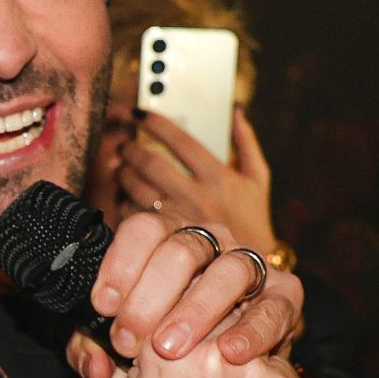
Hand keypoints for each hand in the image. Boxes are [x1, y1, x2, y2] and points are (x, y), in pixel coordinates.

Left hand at [76, 209, 304, 366]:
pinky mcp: (284, 296)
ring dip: (197, 309)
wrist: (223, 377)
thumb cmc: (160, 349)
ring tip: (169, 347)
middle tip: (129, 339)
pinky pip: (274, 306)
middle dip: (150, 295)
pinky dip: (253, 329)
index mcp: (166, 240)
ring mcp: (250, 265)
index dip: (121, 264)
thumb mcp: (120, 346)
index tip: (102, 307)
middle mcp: (210, 243)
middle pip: (182, 249)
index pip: (144, 229)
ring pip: (229, 270)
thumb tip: (93, 366)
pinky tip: (229, 353)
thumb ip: (94, 349)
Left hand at [115, 110, 278, 256]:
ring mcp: (179, 218)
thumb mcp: (258, 179)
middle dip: (132, 149)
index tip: (143, 115)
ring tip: (120, 166)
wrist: (247, 266)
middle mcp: (196, 196)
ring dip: (123, 173)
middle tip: (124, 143)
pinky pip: (134, 216)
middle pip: (152, 164)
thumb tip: (236, 112)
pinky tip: (124, 195)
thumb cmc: (252, 218)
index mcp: (218, 177)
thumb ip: (247, 143)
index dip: (157, 124)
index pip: (181, 141)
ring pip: (138, 189)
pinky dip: (124, 202)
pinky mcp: (166, 238)